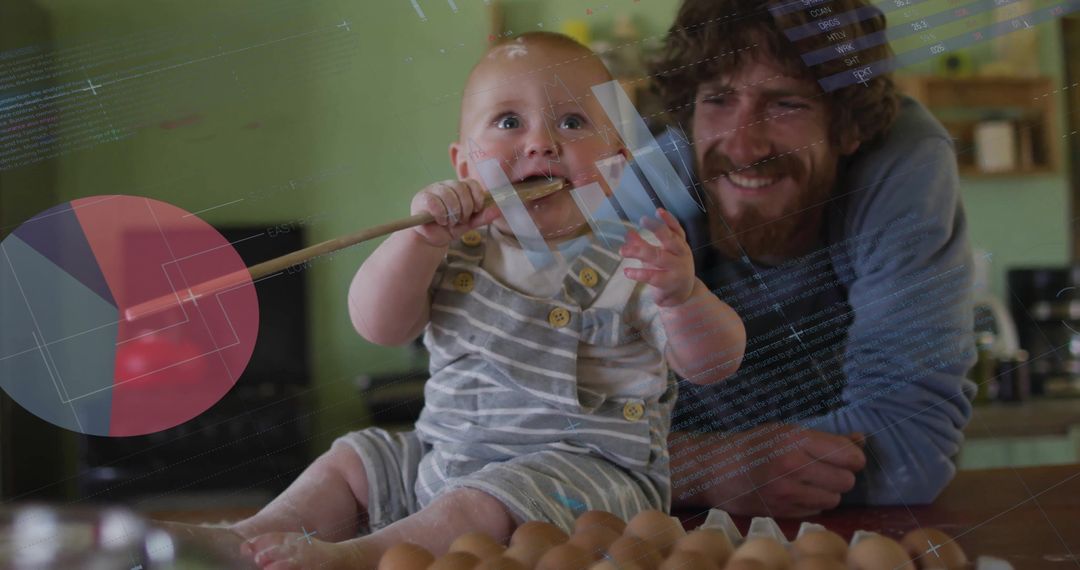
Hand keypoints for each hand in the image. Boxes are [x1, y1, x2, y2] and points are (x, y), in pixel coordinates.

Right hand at [410, 179, 501, 246]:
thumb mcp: (469, 224)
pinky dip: (441, 214)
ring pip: (448, 194)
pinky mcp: (422, 198)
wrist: (431, 239)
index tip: (477, 209)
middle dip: (465, 207)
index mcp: (459, 188)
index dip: (477, 195)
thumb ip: (483, 216)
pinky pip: (435, 202)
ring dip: (453, 212)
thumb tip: (499, 209)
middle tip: (461, 220)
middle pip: (460, 187)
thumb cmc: (449, 228)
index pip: (471, 182)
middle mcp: (446, 185)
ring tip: (450, 222)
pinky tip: (441, 221)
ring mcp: (433, 190)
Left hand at [620, 208, 695, 307]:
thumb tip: (628, 233)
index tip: (658, 210)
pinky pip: (652, 276)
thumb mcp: (659, 255)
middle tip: (642, 220)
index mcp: (680, 245)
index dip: (669, 220)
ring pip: (657, 257)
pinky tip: (626, 271)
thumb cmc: (669, 271)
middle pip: (670, 240)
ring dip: (639, 252)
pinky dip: (638, 274)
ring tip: (622, 251)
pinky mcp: (669, 283)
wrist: (683, 295)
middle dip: (657, 229)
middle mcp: (681, 255)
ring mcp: (677, 269)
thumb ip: (643, 245)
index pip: (677, 230)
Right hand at [669, 424, 866, 516]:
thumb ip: (825, 438)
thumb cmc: (754, 445)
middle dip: (841, 475)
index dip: (853, 457)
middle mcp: (792, 466)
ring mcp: (786, 492)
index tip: (845, 456)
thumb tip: (862, 440)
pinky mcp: (781, 511)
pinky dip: (813, 503)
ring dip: (828, 491)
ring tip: (810, 481)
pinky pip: (816, 510)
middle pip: (846, 480)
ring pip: (834, 499)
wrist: (715, 469)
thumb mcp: (787, 431)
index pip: (849, 456)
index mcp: (795, 439)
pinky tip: (797, 492)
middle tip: (825, 469)